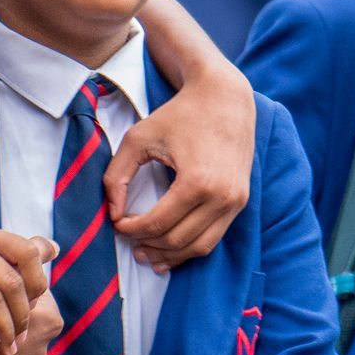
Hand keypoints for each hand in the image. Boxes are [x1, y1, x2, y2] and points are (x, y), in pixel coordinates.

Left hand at [105, 60, 253, 270]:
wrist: (225, 99)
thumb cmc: (179, 116)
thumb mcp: (138, 138)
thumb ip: (116, 176)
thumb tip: (113, 213)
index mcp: (197, 181)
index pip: (157, 223)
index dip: (131, 230)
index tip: (117, 224)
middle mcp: (222, 196)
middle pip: (178, 240)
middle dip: (149, 245)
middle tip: (128, 241)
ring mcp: (235, 201)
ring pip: (200, 247)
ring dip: (170, 256)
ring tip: (146, 254)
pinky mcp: (240, 202)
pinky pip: (214, 237)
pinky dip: (190, 248)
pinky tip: (169, 250)